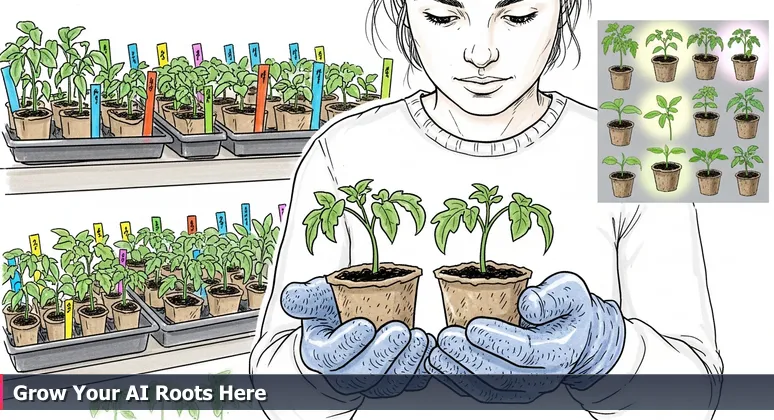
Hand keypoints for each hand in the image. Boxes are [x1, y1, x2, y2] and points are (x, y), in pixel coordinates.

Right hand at [281, 277, 434, 397]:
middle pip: (363, 374)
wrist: (346, 326)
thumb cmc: (331, 311)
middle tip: (400, 332)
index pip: (331, 357)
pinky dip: (422, 370)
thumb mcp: (315, 298)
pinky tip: (430, 350)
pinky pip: (409, 383)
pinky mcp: (392, 381)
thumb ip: (303, 297)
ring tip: (420, 338)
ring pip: (389, 383)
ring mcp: (370, 382)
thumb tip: (291, 298)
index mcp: (319, 355)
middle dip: (383, 354)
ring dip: (408, 362)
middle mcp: (343, 375)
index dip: (348, 344)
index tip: (366, 325)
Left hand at [426, 271, 624, 402]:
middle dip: (469, 357)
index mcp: (559, 351)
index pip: (526, 351)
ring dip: (458, 372)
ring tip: (435, 351)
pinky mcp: (509, 393)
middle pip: (502, 375)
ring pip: (488, 389)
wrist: (579, 339)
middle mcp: (543, 377)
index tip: (472, 326)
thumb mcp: (572, 290)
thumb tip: (528, 304)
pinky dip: (456, 381)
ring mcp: (525, 389)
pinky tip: (437, 363)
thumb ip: (553, 295)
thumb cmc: (570, 310)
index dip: (498, 340)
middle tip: (445, 337)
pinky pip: (480, 393)